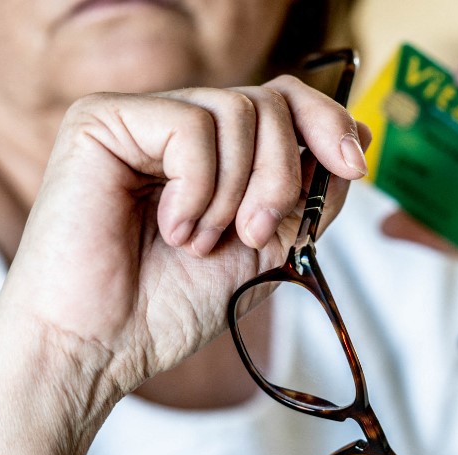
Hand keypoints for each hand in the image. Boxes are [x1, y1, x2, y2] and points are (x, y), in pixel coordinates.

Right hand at [0, 77, 368, 396]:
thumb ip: (308, 194)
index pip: (281, 103)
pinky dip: (197, 189)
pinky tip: (170, 228)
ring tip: (197, 242)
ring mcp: (138, 119)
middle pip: (268, 102)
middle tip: (252, 234)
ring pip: (236, 109)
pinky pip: (191, 125)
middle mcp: (175, 128)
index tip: (353, 166)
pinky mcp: (101, 120)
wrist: (98, 348)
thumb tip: (359, 136)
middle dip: (281, 176)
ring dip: (234, 193)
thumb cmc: (167, 308)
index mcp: (211, 155)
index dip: (325, 123)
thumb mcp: (265, 249)